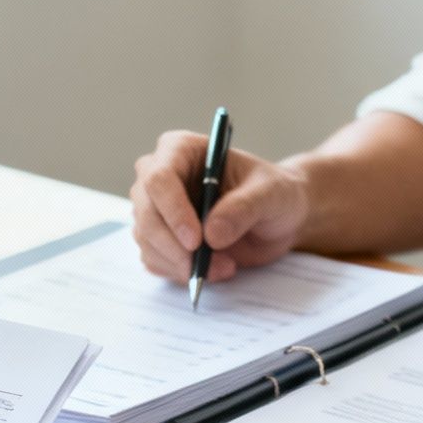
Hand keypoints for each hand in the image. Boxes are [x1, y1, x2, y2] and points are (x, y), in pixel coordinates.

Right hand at [130, 130, 309, 283]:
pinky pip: (156, 261)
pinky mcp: (159, 238)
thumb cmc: (274, 193)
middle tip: (206, 268)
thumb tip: (211, 234)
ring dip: (182, 264)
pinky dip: (182, 272)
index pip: (159, 178)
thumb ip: (243, 208)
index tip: (196, 241)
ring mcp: (156, 209)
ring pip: (148, 242)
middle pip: (146, 214)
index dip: (173, 211)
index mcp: (182, 150)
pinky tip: (214, 268)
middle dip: (174, 247)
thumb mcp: (271, 194)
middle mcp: (160, 177)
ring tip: (225, 266)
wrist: (277, 218)